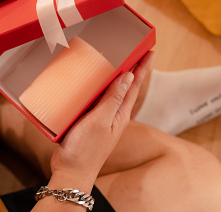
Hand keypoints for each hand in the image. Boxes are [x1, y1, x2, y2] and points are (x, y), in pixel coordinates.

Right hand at [49, 52, 153, 188]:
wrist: (70, 171)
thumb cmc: (86, 150)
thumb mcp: (101, 121)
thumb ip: (113, 99)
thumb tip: (129, 76)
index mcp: (120, 113)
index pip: (134, 85)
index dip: (142, 67)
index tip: (150, 51)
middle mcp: (113, 114)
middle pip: (124, 86)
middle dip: (130, 67)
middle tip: (134, 49)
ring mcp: (101, 117)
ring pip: (108, 91)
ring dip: (112, 75)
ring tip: (114, 59)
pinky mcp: (88, 120)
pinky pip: (94, 98)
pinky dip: (95, 87)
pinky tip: (89, 81)